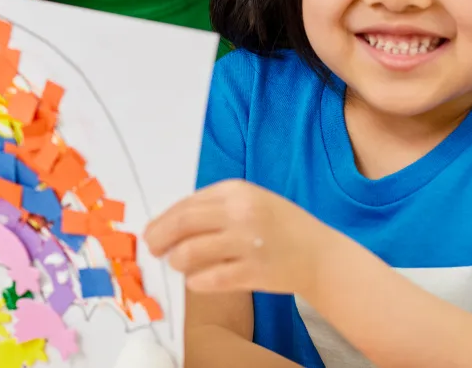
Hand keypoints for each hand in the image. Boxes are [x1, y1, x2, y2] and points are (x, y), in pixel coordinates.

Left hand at [145, 180, 328, 295]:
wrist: (319, 254)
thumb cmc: (280, 226)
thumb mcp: (251, 200)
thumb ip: (215, 206)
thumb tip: (172, 220)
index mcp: (237, 190)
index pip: (186, 203)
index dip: (163, 219)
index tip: (153, 230)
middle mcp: (240, 213)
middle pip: (182, 224)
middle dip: (159, 237)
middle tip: (152, 248)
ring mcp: (246, 243)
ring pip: (190, 252)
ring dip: (176, 261)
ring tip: (177, 264)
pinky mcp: (253, 272)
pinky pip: (210, 278)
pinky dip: (196, 281)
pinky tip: (195, 280)